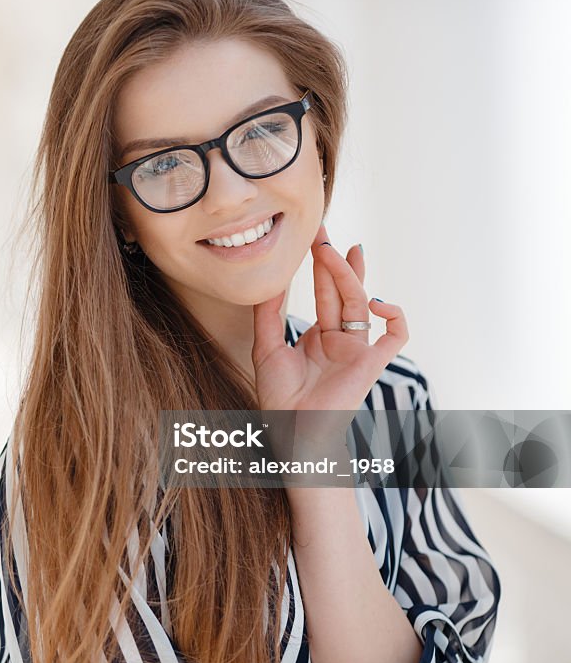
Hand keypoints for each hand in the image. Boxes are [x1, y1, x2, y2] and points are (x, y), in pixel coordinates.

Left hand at [251, 225, 408, 412]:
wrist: (290, 429)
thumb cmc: (279, 397)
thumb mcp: (267, 347)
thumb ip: (268, 314)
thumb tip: (271, 280)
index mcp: (319, 337)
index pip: (325, 294)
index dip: (323, 268)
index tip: (315, 241)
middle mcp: (341, 340)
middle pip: (343, 293)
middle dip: (336, 262)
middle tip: (324, 234)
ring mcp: (357, 350)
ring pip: (362, 304)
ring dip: (351, 277)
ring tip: (337, 252)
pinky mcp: (371, 364)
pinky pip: (396, 336)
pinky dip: (395, 317)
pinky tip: (377, 301)